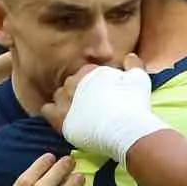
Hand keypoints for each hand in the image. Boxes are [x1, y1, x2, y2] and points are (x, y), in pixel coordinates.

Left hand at [43, 56, 166, 160]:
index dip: (95, 85)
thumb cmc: (134, 104)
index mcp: (91, 71)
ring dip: (66, 102)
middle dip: (79, 92)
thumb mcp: (140, 78)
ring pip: (59, 96)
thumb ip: (133, 65)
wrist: (126, 128)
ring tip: (78, 115)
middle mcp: (75, 81)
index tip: (103, 96)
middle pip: (72, 84)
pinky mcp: (59, 118)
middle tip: (91, 107)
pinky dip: (53, 113)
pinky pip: (47, 110)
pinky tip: (63, 119)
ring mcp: (65, 99)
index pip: (87, 74)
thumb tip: (129, 57)